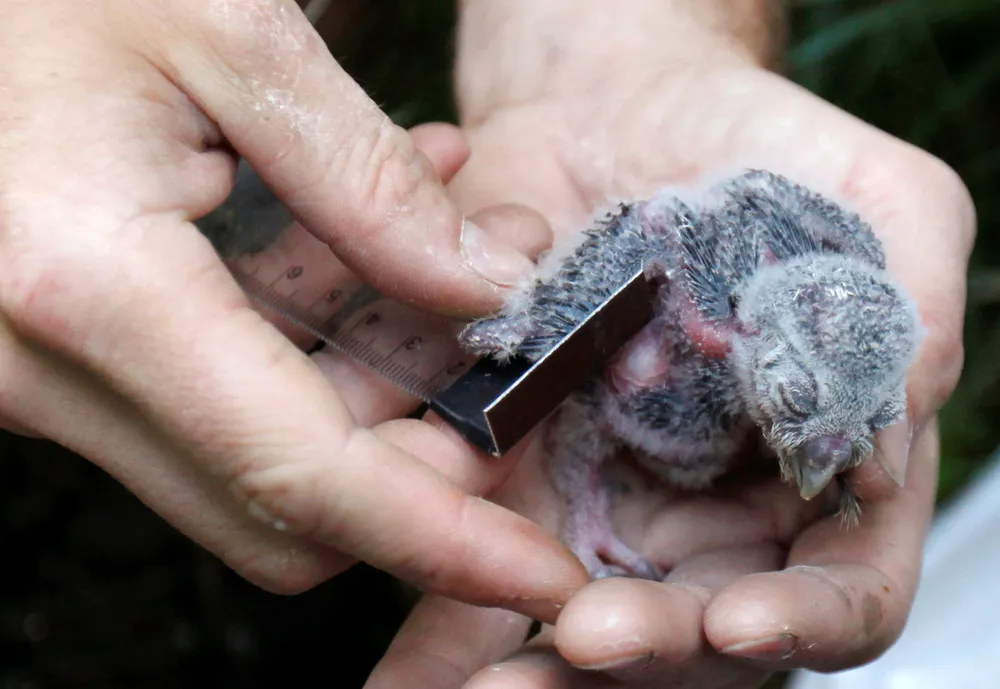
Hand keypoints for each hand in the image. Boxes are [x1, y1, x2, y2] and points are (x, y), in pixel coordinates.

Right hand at [0, 0, 588, 620]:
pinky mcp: (52, 364)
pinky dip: (307, 369)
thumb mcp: (232, 36)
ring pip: (253, 470)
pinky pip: (209, 412)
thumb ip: (370, 182)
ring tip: (449, 270)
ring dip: (372, 401)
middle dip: (418, 465)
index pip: (307, 478)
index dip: (443, 539)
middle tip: (497, 360)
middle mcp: (45, 370)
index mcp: (93, 287)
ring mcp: (40, 379)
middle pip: (287, 509)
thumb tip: (483, 291)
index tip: (540, 574)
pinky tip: (361, 259)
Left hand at [364, 3, 974, 686]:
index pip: (838, 588)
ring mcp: (607, 489)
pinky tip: (409, 660)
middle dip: (648, 649)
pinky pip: (479, 551)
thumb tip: (882, 457)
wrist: (621, 109)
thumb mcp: (885, 203)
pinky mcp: (515, 460)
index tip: (738, 623)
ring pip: (581, 617)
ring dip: (530, 672)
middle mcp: (714, 503)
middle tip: (582, 647)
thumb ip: (910, 320)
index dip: (801, 622)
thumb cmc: (766, 151)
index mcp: (819, 466)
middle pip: (699, 625)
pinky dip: (447, 607)